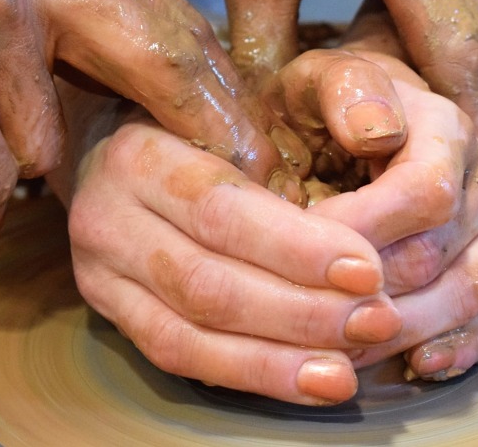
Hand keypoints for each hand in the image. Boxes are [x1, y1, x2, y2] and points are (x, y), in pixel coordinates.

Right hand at [57, 93, 401, 405]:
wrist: (124, 145)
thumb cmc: (207, 117)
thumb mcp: (239, 94)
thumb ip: (289, 120)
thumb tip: (372, 141)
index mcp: (138, 153)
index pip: (220, 207)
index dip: (296, 246)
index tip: (368, 268)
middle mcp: (104, 215)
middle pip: (204, 281)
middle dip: (300, 311)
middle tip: (376, 321)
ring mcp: (100, 271)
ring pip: (187, 333)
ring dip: (276, 360)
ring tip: (346, 371)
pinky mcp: (110, 312)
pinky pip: (178, 357)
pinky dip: (250, 374)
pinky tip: (308, 382)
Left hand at [264, 49, 477, 379]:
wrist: (371, 110)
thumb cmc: (334, 99)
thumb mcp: (323, 74)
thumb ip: (345, 90)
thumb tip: (376, 129)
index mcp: (449, 130)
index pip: (422, 196)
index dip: (359, 232)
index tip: (294, 248)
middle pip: (437, 257)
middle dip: (367, 292)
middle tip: (299, 315)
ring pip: (464, 298)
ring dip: (400, 332)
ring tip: (338, 352)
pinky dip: (454, 350)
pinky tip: (415, 365)